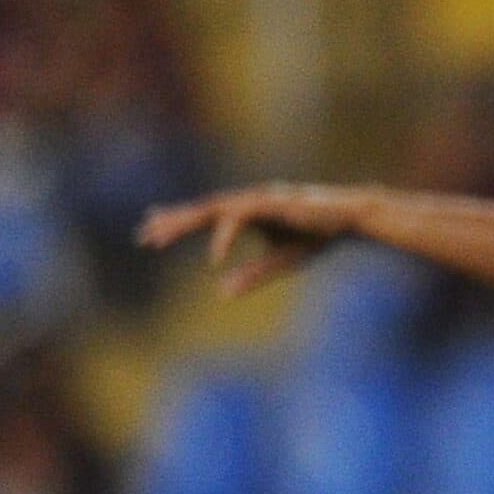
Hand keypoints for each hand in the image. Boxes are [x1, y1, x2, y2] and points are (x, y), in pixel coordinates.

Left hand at [138, 184, 369, 297]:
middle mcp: (247, 201)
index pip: (206, 215)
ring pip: (210, 209)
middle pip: (201, 210)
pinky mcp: (268, 203)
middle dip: (172, 222)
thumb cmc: (318, 237)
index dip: (178, 222)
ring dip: (184, 224)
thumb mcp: (281, 261)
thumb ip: (252, 275)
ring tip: (160, 239)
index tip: (151, 231)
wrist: (350, 219)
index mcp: (248, 212)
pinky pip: (237, 219)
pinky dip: (223, 238)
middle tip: (143, 236)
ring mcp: (256, 199)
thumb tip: (221, 294)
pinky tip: (213, 259)